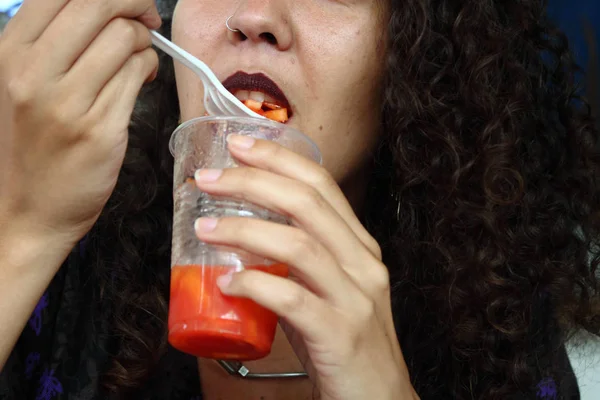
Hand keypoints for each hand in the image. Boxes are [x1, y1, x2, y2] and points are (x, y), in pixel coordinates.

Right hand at [0, 0, 159, 241]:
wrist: (25, 211)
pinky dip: (149, 68)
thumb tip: (104, 10)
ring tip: (141, 59)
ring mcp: (67, 102)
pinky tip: (143, 77)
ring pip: (125, 39)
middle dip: (136, 4)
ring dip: (145, 42)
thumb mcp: (19, 85)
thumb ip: (52, 44)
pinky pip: (138, 75)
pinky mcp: (100, 129)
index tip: (126, 3)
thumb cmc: (28, 146)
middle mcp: (32, 72)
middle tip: (148, 19)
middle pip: (98, 5)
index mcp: (9, 53)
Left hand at [193, 135, 418, 399]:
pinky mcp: (341, 335)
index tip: (239, 144)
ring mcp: (355, 299)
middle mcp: (363, 264)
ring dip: (245, 230)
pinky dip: (255, 285)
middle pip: (308, 203)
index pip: (321, 185)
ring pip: (299, 245)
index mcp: (358, 247)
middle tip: (209, 178)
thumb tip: (242, 240)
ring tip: (205, 227)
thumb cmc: (342, 343)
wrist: (379, 399)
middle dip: (253, 181)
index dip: (279, 158)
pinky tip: (228, 282)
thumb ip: (293, 264)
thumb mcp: (325, 291)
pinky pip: (293, 300)